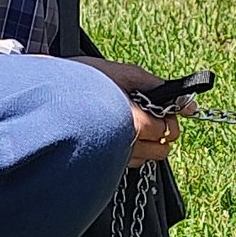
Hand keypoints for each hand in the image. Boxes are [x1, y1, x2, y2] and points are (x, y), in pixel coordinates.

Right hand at [70, 57, 190, 166]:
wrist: (47, 96)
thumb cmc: (82, 81)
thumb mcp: (123, 73)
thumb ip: (159, 87)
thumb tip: (188, 103)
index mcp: (134, 123)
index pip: (168, 131)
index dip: (167, 118)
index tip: (159, 108)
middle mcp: (125, 146)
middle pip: (162, 150)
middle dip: (160, 132)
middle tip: (145, 114)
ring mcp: (113, 158)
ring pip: (147, 159)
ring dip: (145, 142)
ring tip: (127, 122)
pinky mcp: (103, 163)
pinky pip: (129, 162)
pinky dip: (130, 149)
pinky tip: (116, 132)